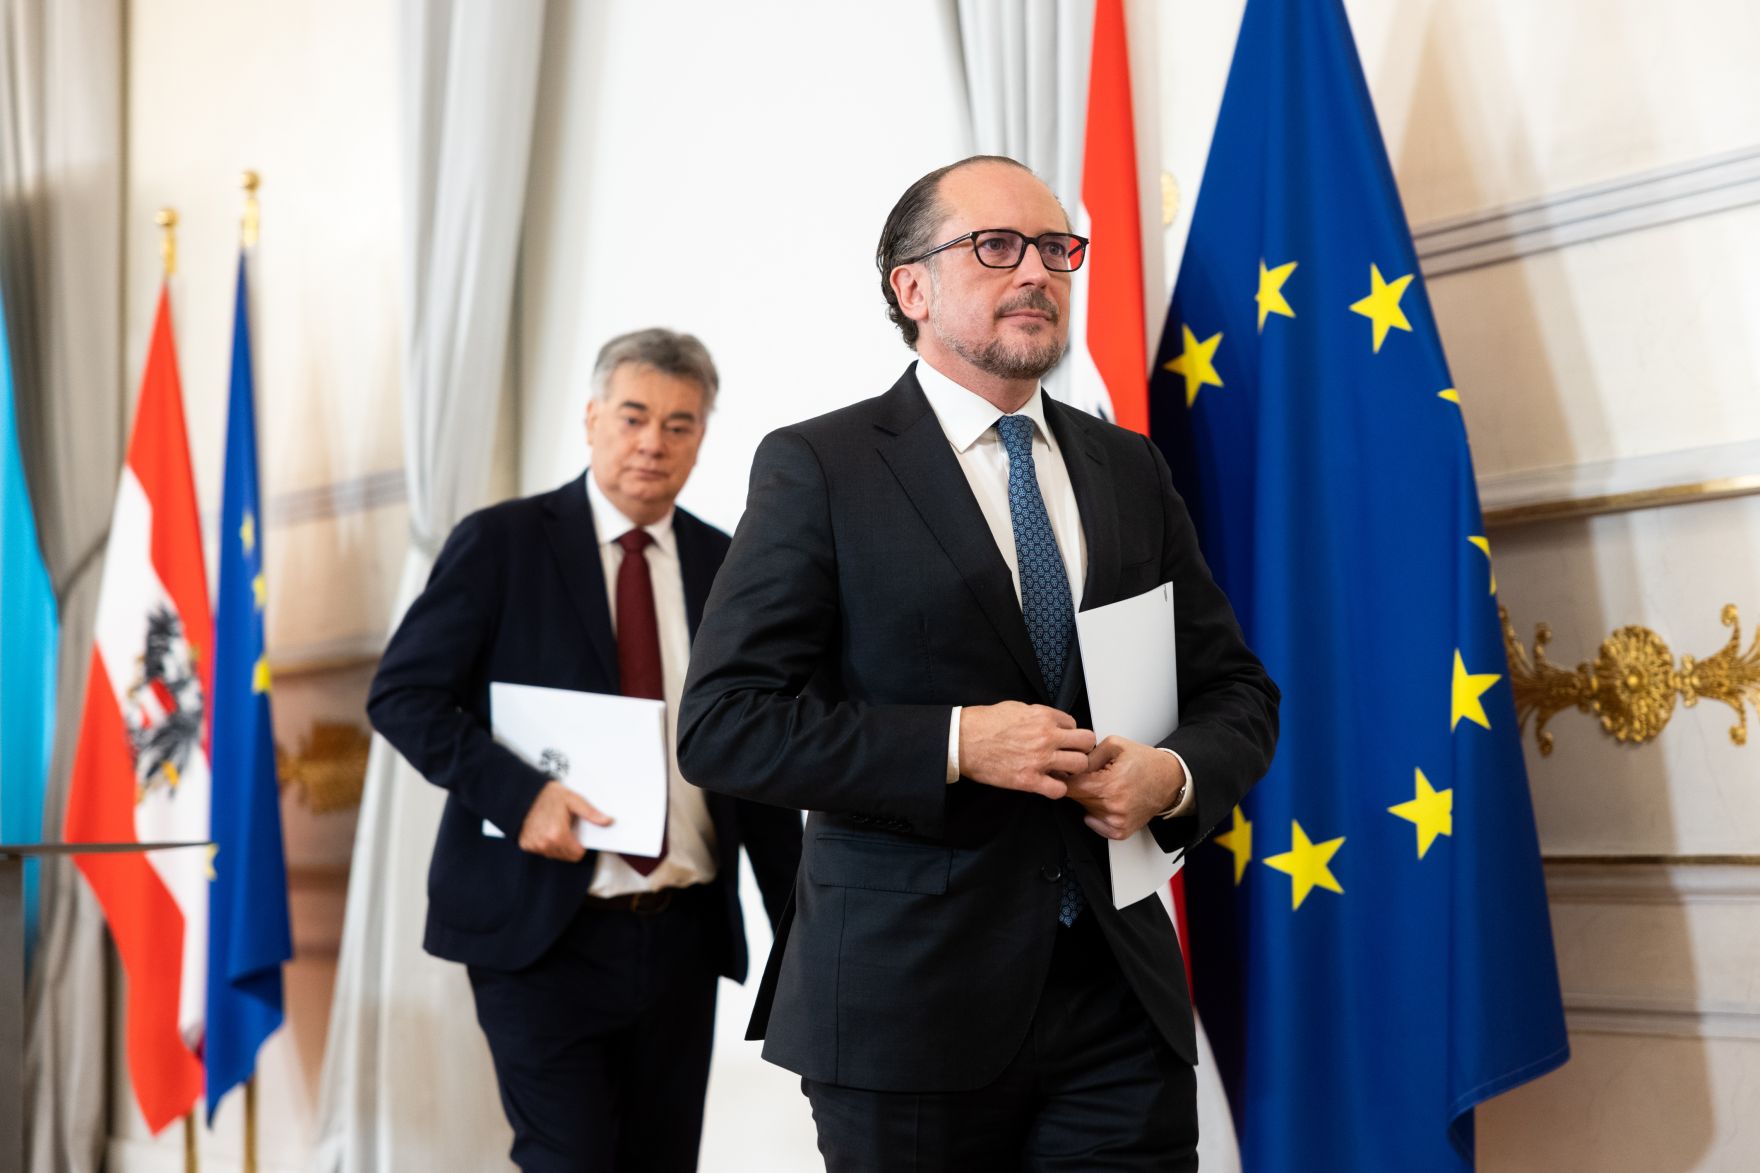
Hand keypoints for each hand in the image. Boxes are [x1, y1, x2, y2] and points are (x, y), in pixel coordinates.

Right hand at [517, 780, 612, 861]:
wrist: (526, 792)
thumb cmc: (550, 795)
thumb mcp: (574, 800)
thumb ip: (591, 813)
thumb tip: (608, 821)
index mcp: (558, 834)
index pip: (577, 854)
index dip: (581, 845)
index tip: (577, 834)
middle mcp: (545, 843)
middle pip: (566, 856)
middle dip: (570, 845)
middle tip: (566, 828)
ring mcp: (534, 845)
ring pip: (554, 855)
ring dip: (558, 845)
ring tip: (556, 827)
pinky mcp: (526, 844)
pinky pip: (541, 851)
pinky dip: (546, 843)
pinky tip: (545, 830)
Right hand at [958, 702, 1095, 798]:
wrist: (963, 741)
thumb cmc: (985, 723)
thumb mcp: (1017, 707)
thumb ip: (1038, 715)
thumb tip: (1050, 722)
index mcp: (1043, 716)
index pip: (1074, 724)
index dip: (1069, 733)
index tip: (1063, 740)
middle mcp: (1046, 736)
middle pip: (1086, 743)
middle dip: (1080, 749)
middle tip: (1071, 754)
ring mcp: (1040, 759)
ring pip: (1080, 765)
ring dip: (1073, 769)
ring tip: (1063, 770)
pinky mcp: (1029, 780)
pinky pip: (1059, 789)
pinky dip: (1057, 789)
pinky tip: (1049, 784)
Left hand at [1064, 737, 1185, 840]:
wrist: (1169, 779)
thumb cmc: (1145, 762)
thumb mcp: (1115, 745)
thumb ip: (1089, 755)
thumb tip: (1072, 765)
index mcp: (1109, 785)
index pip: (1070, 787)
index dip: (1065, 777)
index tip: (1066, 772)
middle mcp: (1113, 806)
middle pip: (1076, 799)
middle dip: (1079, 786)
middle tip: (1093, 776)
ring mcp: (1117, 821)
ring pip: (1086, 810)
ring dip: (1089, 799)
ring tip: (1106, 786)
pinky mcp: (1121, 830)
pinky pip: (1096, 826)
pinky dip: (1097, 815)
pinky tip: (1108, 801)